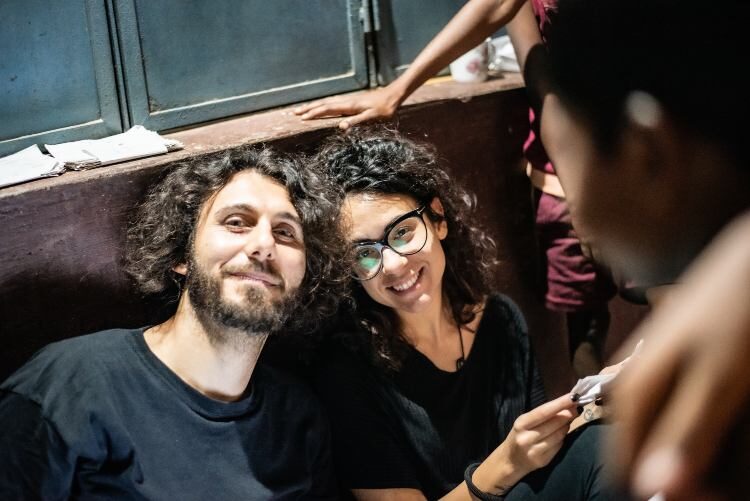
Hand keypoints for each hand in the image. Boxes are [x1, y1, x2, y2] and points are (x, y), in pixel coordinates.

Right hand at [293, 85, 404, 128]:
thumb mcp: (372, 117)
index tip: (301, 119)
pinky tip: (321, 107)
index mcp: (349, 106)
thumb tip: (341, 126)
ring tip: (302, 110)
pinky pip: (332, 103)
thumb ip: (356, 121)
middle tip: (294, 113)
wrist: (393, 95)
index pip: (327, 109)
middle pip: (323, 104)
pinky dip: (322, 105)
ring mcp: (348, 100)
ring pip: (326, 102)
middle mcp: (346, 101)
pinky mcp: (351, 101)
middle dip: (308, 109)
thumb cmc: (385, 109)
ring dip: (313, 106)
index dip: (313, 114)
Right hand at [482, 394, 576, 491]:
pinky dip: (563, 438)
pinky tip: (562, 434)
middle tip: (577, 406)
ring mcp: (535, 451)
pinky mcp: (543, 461)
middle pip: (554, 423)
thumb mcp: (525, 422)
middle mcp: (527, 438)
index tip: (573, 397)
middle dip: (568, 414)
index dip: (560, 404)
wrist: (510, 461)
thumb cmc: (519, 435)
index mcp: (521, 424)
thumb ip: (543, 415)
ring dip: (567, 426)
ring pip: (559, 435)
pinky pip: (559, 446)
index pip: (544, 412)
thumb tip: (567, 405)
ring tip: (569, 419)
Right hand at [608, 213, 749, 499]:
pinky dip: (710, 431)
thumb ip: (684, 435)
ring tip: (736, 436)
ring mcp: (651, 380)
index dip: (671, 490)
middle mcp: (632, 391)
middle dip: (689, 472)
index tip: (718, 489)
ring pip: (668, 440)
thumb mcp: (716, 382)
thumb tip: (652, 489)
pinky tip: (731, 416)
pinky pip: (682, 420)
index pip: (627, 472)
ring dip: (704, 454)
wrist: (747, 261)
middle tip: (735, 465)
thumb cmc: (734, 314)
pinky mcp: (672, 374)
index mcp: (631, 396)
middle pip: (648, 457)